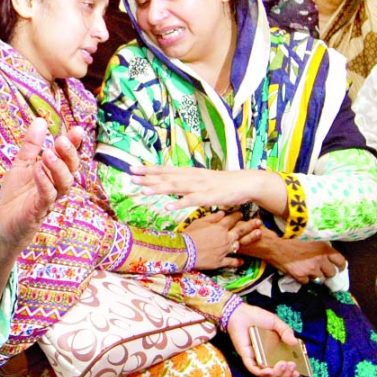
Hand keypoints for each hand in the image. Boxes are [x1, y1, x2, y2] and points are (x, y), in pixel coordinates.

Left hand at [0, 119, 82, 249]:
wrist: (4, 224)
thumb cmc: (16, 195)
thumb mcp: (21, 165)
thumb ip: (31, 145)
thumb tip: (40, 120)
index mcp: (53, 174)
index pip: (68, 158)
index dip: (74, 145)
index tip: (77, 130)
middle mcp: (56, 186)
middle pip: (71, 170)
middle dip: (69, 155)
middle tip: (62, 141)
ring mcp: (49, 199)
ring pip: (64, 184)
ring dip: (57, 167)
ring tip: (48, 153)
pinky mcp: (39, 211)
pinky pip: (47, 196)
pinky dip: (44, 182)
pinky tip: (38, 169)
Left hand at [131, 165, 281, 211]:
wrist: (246, 183)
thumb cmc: (221, 183)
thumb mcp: (200, 180)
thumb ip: (185, 181)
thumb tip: (169, 182)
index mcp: (189, 173)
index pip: (165, 170)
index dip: (148, 169)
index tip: (132, 168)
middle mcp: (192, 177)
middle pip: (166, 177)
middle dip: (148, 177)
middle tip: (130, 176)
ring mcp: (200, 186)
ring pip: (176, 187)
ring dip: (159, 189)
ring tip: (143, 191)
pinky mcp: (209, 197)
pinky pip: (192, 201)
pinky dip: (179, 203)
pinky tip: (168, 207)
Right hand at [184, 211, 261, 269]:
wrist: (184, 251)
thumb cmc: (189, 235)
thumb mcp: (198, 222)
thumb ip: (212, 218)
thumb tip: (222, 213)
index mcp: (219, 227)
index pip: (231, 219)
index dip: (237, 215)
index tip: (241, 213)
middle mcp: (225, 238)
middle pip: (240, 230)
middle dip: (250, 224)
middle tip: (258, 221)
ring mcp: (224, 250)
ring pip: (240, 244)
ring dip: (250, 238)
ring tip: (258, 234)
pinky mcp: (220, 261)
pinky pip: (231, 261)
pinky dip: (237, 261)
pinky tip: (242, 261)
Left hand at [225, 302, 298, 376]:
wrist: (240, 313)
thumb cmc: (257, 317)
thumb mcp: (276, 323)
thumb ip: (286, 331)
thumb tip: (295, 342)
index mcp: (275, 352)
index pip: (284, 367)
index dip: (291, 373)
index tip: (298, 372)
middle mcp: (266, 358)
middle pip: (277, 374)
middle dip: (286, 374)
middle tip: (291, 366)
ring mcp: (256, 358)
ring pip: (266, 375)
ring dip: (277, 374)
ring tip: (283, 365)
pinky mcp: (246, 357)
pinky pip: (253, 369)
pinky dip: (262, 373)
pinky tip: (270, 371)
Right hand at [239, 228, 345, 283]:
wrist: (275, 245)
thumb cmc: (291, 238)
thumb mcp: (310, 238)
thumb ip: (321, 246)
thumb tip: (326, 253)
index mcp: (324, 249)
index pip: (341, 261)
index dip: (341, 266)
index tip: (339, 268)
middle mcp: (320, 260)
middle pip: (331, 273)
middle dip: (327, 272)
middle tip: (321, 269)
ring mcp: (311, 269)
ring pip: (319, 278)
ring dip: (314, 275)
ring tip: (307, 269)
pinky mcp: (300, 276)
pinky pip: (306, 281)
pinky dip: (303, 278)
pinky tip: (298, 272)